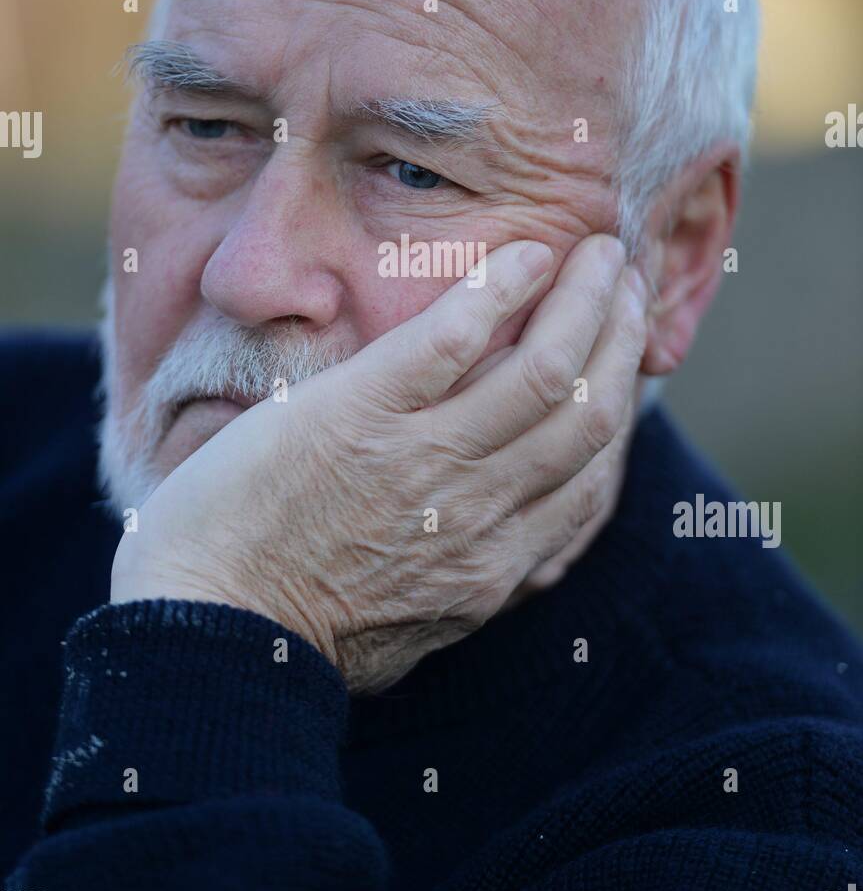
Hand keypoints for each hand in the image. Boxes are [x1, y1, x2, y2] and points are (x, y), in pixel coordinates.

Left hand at [111, 235, 646, 692]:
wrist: (202, 636)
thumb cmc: (289, 638)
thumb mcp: (409, 632)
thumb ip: (465, 586)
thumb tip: (509, 566)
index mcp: (493, 569)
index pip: (592, 476)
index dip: (619, 407)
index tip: (625, 362)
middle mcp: (480, 515)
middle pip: (589, 413)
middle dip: (623, 340)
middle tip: (632, 286)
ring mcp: (423, 460)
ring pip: (545, 369)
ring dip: (586, 302)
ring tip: (602, 253)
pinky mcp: (359, 415)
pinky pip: (453, 340)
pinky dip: (501, 289)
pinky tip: (526, 253)